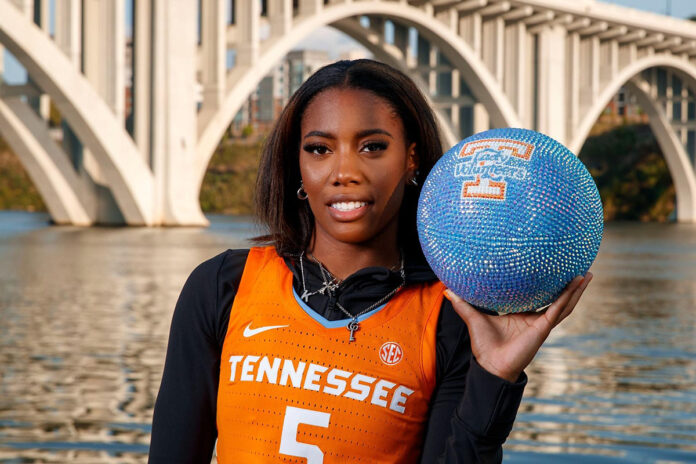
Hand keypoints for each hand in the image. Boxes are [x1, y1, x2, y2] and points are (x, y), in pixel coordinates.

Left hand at [445, 273, 592, 382]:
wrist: (490, 365)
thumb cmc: (484, 345)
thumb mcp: (473, 318)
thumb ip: (463, 304)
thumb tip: (447, 290)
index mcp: (524, 315)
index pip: (540, 297)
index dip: (549, 286)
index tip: (555, 270)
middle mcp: (536, 319)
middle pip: (559, 299)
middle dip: (571, 286)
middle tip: (581, 268)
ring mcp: (542, 324)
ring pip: (565, 304)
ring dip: (577, 290)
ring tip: (587, 274)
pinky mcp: (543, 328)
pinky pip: (558, 310)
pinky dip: (568, 297)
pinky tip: (576, 284)